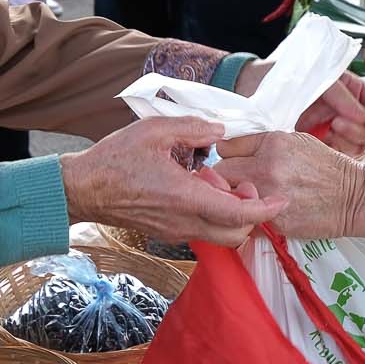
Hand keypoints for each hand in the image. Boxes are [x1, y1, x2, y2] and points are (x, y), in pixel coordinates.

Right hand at [60, 118, 283, 246]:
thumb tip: (220, 131)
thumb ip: (193, 128)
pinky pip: (202, 230)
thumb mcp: (154, 130)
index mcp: (185, 197)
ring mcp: (175, 231)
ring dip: (230, 214)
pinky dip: (212, 214)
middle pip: (236, 234)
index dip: (265, 209)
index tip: (281, 199)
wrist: (83, 189)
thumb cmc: (115, 159)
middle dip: (250, 213)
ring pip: (220, 235)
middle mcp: (183, 221)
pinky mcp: (167, 232)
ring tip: (212, 181)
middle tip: (240, 183)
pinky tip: (195, 186)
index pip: (238, 214)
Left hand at [214, 131, 364, 239]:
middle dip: (224, 178)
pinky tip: (261, 214)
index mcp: (271, 144)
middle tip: (235, 183)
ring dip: (232, 199)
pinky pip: (244, 220)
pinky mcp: (272, 221)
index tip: (233, 162)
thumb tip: (235, 148)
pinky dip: (248, 218)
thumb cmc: (327, 167)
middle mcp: (266, 168)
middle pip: (219, 173)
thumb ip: (263, 144)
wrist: (354, 197)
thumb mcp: (297, 141)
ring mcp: (268, 196)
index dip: (227, 156)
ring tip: (247, 199)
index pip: (225, 147)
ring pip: (227, 199)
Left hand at [296, 72, 364, 154]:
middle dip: (358, 129)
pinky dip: (331, 153)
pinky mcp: (320, 147)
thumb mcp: (321, 80)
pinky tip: (317, 142)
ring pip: (356, 146)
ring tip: (326, 129)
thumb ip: (343, 97)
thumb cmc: (292, 78)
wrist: (262, 91)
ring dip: (345, 140)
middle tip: (337, 122)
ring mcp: (335, 131)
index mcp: (354, 92)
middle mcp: (348, 113)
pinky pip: (336, 157)